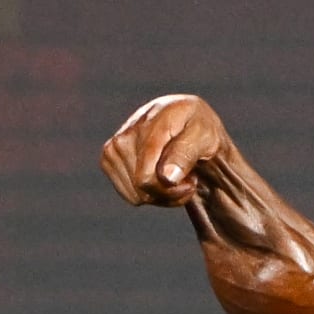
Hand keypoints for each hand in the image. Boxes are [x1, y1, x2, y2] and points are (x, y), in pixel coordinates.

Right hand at [100, 94, 229, 206]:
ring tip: (176, 174)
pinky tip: (162, 177)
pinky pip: (130, 195)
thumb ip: (185, 154)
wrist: (183, 117)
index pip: (146, 178)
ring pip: (136, 196)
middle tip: (188, 178)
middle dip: (170, 193)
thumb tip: (166, 177)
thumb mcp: (205, 137)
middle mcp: (124, 138)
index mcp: (148, 128)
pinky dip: (149, 193)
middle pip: (142, 190)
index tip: (192, 181)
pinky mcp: (109, 160)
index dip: (173, 191)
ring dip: (162, 194)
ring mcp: (113, 149)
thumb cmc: (198, 128)